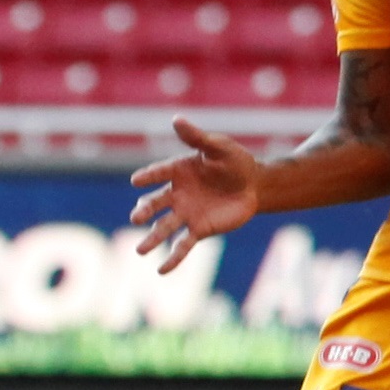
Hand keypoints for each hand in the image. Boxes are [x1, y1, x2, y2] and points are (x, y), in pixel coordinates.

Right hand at [126, 120, 257, 269]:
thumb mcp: (218, 146)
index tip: (136, 181)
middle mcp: (177, 193)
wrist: (254, 184)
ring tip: (140, 250)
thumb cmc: (234, 161)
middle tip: (135, 217)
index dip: (148, 176)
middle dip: (145, 210)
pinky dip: (173, 258)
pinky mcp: (199, 229)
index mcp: (178, 171)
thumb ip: (197, 137)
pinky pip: (183, 245)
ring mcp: (186, 213)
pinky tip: (161, 271)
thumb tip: (176, 119)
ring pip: (165, 227)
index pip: (159, 173)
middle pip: (156, 203)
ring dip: (152, 239)